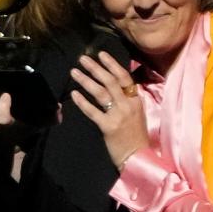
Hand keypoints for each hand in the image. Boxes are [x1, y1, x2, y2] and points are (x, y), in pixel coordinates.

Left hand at [70, 51, 148, 170]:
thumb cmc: (136, 137)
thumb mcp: (137, 113)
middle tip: (82, 59)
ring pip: (100, 93)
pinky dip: (83, 102)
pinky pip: (93, 111)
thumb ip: (127, 99)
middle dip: (95, 68)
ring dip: (86, 80)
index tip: (101, 54)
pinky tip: (74, 94)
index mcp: (136, 100)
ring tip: (74, 72)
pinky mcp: (108, 127)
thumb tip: (116, 86)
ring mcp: (118, 115)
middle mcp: (128, 105)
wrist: (138, 157)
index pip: (124, 77)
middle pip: (110, 81)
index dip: (112, 64)